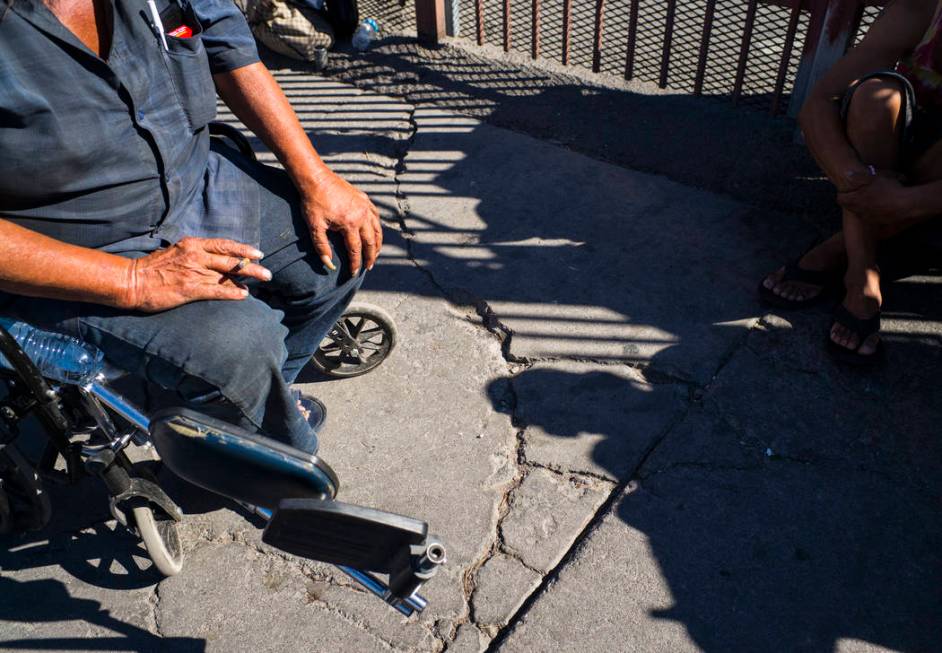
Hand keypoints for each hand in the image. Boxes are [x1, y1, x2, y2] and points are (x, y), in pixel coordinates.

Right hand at [120, 237, 270, 311]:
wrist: (132, 281)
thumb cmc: (153, 269)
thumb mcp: (176, 252)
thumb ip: (195, 254)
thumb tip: (214, 259)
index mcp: (192, 244)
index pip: (224, 244)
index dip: (243, 249)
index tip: (258, 253)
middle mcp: (196, 255)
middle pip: (231, 259)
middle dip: (252, 266)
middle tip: (268, 272)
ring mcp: (194, 272)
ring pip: (228, 274)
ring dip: (247, 279)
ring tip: (263, 281)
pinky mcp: (190, 289)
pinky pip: (217, 290)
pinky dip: (232, 293)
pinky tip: (243, 296)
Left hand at [301, 170, 381, 274]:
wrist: (316, 178)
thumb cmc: (313, 202)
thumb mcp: (314, 226)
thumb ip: (322, 247)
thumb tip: (329, 265)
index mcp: (350, 224)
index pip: (355, 249)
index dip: (355, 263)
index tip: (354, 273)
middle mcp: (362, 215)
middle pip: (370, 241)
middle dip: (370, 256)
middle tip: (369, 267)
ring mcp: (365, 206)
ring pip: (377, 229)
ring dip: (377, 243)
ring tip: (375, 254)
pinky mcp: (364, 199)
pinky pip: (375, 215)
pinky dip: (377, 226)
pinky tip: (375, 232)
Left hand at [837, 171, 913, 223]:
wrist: (907, 205)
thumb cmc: (890, 189)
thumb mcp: (874, 178)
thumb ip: (859, 176)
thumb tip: (848, 174)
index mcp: (855, 200)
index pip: (840, 198)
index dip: (843, 193)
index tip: (848, 188)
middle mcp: (859, 212)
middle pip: (849, 206)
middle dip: (852, 200)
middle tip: (860, 192)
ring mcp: (868, 219)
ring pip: (859, 213)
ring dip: (862, 207)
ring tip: (872, 198)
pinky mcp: (878, 223)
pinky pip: (870, 218)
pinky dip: (872, 213)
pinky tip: (881, 206)